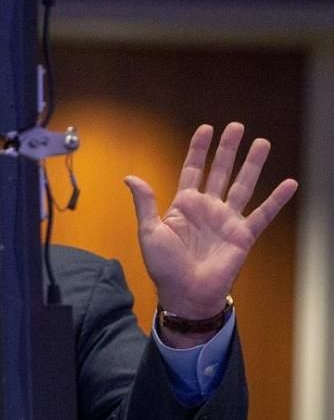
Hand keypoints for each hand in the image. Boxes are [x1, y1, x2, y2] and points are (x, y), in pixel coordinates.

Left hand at [123, 123, 296, 332]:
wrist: (185, 293)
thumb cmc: (164, 266)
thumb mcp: (149, 231)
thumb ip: (145, 203)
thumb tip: (129, 177)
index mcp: (184, 206)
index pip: (192, 170)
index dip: (198, 150)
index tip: (205, 128)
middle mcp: (207, 209)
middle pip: (220, 171)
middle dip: (227, 149)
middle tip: (236, 126)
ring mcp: (226, 220)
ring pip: (242, 185)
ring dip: (253, 164)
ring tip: (262, 143)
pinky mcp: (243, 235)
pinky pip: (263, 214)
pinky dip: (277, 200)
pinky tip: (290, 183)